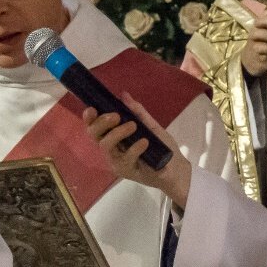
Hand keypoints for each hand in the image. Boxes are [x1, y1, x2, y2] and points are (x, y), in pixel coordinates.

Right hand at [82, 93, 190, 208]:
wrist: (176, 168)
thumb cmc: (161, 147)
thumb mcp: (150, 125)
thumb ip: (137, 112)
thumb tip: (124, 94)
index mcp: (114, 136)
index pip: (94, 126)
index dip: (90, 118)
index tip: (93, 109)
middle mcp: (111, 148)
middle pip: (94, 135)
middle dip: (101, 122)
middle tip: (116, 116)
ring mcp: (117, 161)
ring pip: (106, 146)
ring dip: (117, 132)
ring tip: (134, 126)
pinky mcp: (126, 171)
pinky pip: (125, 158)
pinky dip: (134, 148)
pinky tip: (145, 142)